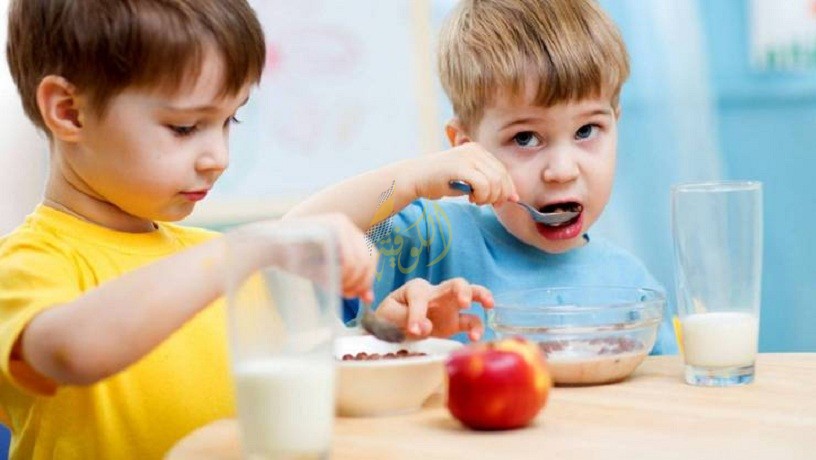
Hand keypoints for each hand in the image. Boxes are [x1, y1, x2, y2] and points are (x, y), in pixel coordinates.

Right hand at [291, 213, 376, 302]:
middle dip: (363, 281)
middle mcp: (347, 225)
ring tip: (340, 289)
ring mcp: (340, 223)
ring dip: (353, 280)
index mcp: (348, 234)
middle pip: (370, 257)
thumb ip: (348, 282)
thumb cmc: (295, 260)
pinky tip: (335, 280)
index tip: (361, 296)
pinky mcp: (332, 227)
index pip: (371, 256)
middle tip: (350, 295)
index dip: (369, 278)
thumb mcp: (326, 273)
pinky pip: (349, 257)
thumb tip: (369, 298)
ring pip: (361, 260)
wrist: (270, 246)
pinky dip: (346, 274)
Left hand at [375, 278, 493, 340]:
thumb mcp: (388, 315)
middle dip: (462, 290)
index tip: (413, 331)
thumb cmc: (389, 315)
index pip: (420, 298)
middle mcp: (436, 293)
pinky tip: (475, 338)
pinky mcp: (454, 322)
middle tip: (464, 302)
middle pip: (455, 284)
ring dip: (481, 296)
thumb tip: (427, 327)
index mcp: (417, 289)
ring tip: (488, 305)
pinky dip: (476, 328)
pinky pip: (470, 321)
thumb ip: (404, 318)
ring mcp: (448, 306)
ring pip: (470, 294)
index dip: (417, 314)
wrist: (392, 326)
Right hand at [406, 142, 517, 204]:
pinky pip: (483, 185)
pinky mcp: (460, 166)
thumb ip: (487, 184)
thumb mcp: (467, 178)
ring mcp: (467, 156)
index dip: (507, 188)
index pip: (502, 170)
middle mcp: (474, 150)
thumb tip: (514, 197)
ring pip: (494, 181)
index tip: (504, 202)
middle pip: (501, 175)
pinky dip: (481, 196)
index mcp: (477, 150)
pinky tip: (470, 199)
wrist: (414, 178)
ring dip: (488, 197)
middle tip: (489, 205)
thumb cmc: (439, 181)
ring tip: (476, 201)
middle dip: (500, 195)